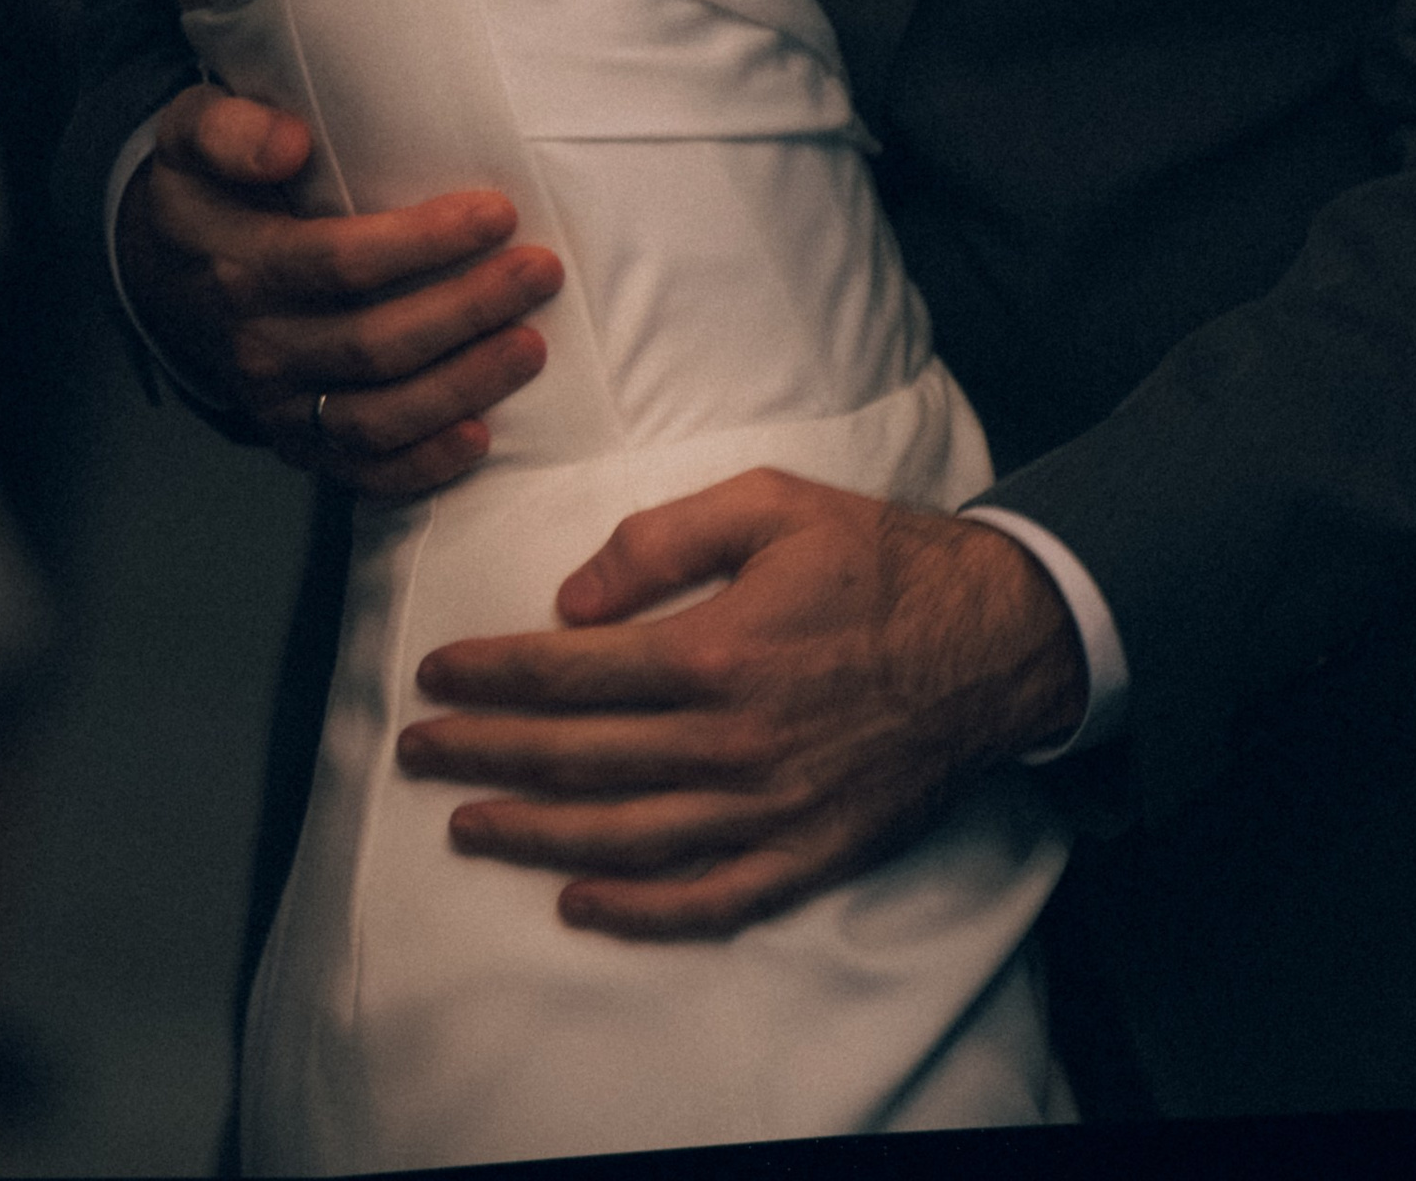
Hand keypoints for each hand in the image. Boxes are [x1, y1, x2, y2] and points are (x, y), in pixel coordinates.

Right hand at [118, 85, 563, 500]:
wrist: (159, 270)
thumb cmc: (204, 187)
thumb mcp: (188, 134)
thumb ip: (228, 128)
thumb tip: (289, 144)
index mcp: (237, 264)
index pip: (339, 261)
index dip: (423, 243)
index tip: (497, 212)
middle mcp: (254, 344)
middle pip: (372, 343)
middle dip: (467, 309)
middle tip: (541, 272)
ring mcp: (273, 403)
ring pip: (374, 417)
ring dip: (460, 387)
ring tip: (531, 346)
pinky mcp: (293, 439)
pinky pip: (358, 470)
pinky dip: (420, 466)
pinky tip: (479, 438)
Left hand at [399, 471, 1086, 938]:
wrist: (995, 638)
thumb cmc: (881, 560)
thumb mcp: (773, 503)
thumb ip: (664, 536)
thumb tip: (573, 598)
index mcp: (718, 650)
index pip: (571, 675)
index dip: (493, 676)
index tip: (437, 673)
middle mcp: (732, 743)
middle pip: (579, 760)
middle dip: (486, 754)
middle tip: (419, 749)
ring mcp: (768, 810)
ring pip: (622, 838)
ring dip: (532, 834)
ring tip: (467, 824)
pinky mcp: (805, 854)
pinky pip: (705, 900)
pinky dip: (633, 912)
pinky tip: (576, 900)